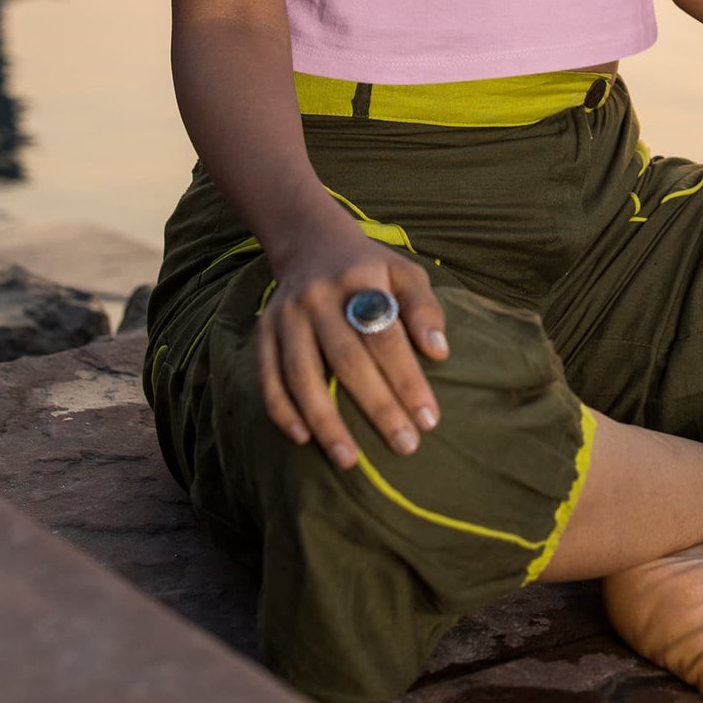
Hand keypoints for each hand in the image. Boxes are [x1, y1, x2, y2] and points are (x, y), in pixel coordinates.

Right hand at [256, 212, 449, 466]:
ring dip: (325, 421)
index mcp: (360, 278)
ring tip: (349, 460)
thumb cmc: (370, 268)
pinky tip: (303, 438)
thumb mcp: (405, 273)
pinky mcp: (263, 330)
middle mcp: (319, 296)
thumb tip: (439, 353)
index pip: (386, 336)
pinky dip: (282, 410)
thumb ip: (424, 308)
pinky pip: (268, 376)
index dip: (407, 378)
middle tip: (405, 446)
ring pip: (302, 374)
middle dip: (378, 407)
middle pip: (347, 359)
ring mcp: (286, 314)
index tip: (429, 419)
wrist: (311, 242)